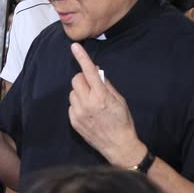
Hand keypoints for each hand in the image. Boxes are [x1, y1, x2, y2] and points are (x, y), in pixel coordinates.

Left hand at [67, 44, 141, 165]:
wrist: (118, 146)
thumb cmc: (122, 121)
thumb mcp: (119, 100)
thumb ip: (106, 85)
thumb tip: (96, 72)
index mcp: (101, 96)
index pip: (89, 72)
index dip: (82, 57)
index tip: (75, 47)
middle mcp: (87, 103)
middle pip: (76, 80)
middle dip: (84, 79)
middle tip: (93, 86)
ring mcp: (79, 113)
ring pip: (73, 92)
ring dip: (81, 93)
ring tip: (92, 103)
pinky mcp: (74, 121)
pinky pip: (71, 105)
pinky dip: (78, 104)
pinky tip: (89, 113)